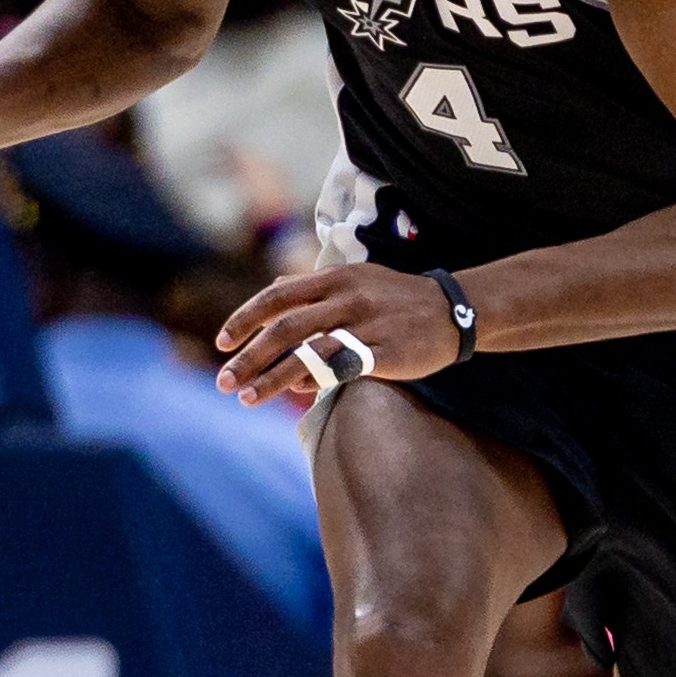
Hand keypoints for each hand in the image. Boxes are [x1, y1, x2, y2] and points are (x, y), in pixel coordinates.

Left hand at [213, 263, 463, 405]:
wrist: (453, 309)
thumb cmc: (396, 297)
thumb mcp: (355, 278)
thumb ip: (313, 288)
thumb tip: (273, 292)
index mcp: (335, 277)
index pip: (276, 297)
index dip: (244, 320)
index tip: (221, 344)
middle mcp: (347, 298)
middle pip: (285, 328)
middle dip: (248, 357)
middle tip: (223, 382)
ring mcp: (367, 325)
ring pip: (307, 352)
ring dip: (272, 378)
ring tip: (247, 398)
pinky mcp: (386, 353)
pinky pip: (340, 369)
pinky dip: (313, 381)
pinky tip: (295, 393)